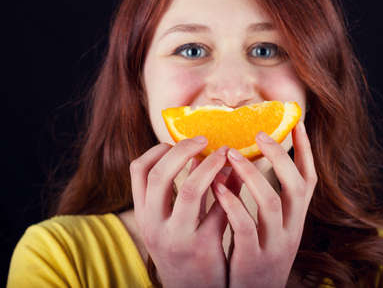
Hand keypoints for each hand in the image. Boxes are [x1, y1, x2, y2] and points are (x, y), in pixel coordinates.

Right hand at [129, 137, 229, 287]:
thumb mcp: (171, 222)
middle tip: (205, 139)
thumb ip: (181, 190)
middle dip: (183, 149)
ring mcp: (178, 237)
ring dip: (211, 165)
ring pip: (191, 189)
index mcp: (144, 214)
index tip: (176, 141)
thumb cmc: (183, 249)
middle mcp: (154, 225)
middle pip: (160, 174)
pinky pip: (219, 209)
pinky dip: (230, 188)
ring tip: (226, 154)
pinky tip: (238, 177)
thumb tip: (201, 154)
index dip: (158, 150)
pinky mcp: (204, 247)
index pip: (138, 171)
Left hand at [213, 121, 317, 287]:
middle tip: (258, 133)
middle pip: (295, 185)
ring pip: (270, 202)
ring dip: (250, 175)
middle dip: (278, 156)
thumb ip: (263, 195)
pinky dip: (232, 203)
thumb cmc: (257, 252)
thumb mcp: (269, 226)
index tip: (296, 122)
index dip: (305, 150)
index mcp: (296, 217)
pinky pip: (245, 226)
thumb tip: (244, 157)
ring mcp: (274, 244)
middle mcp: (292, 228)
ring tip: (230, 154)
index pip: (309, 178)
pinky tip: (217, 187)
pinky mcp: (253, 258)